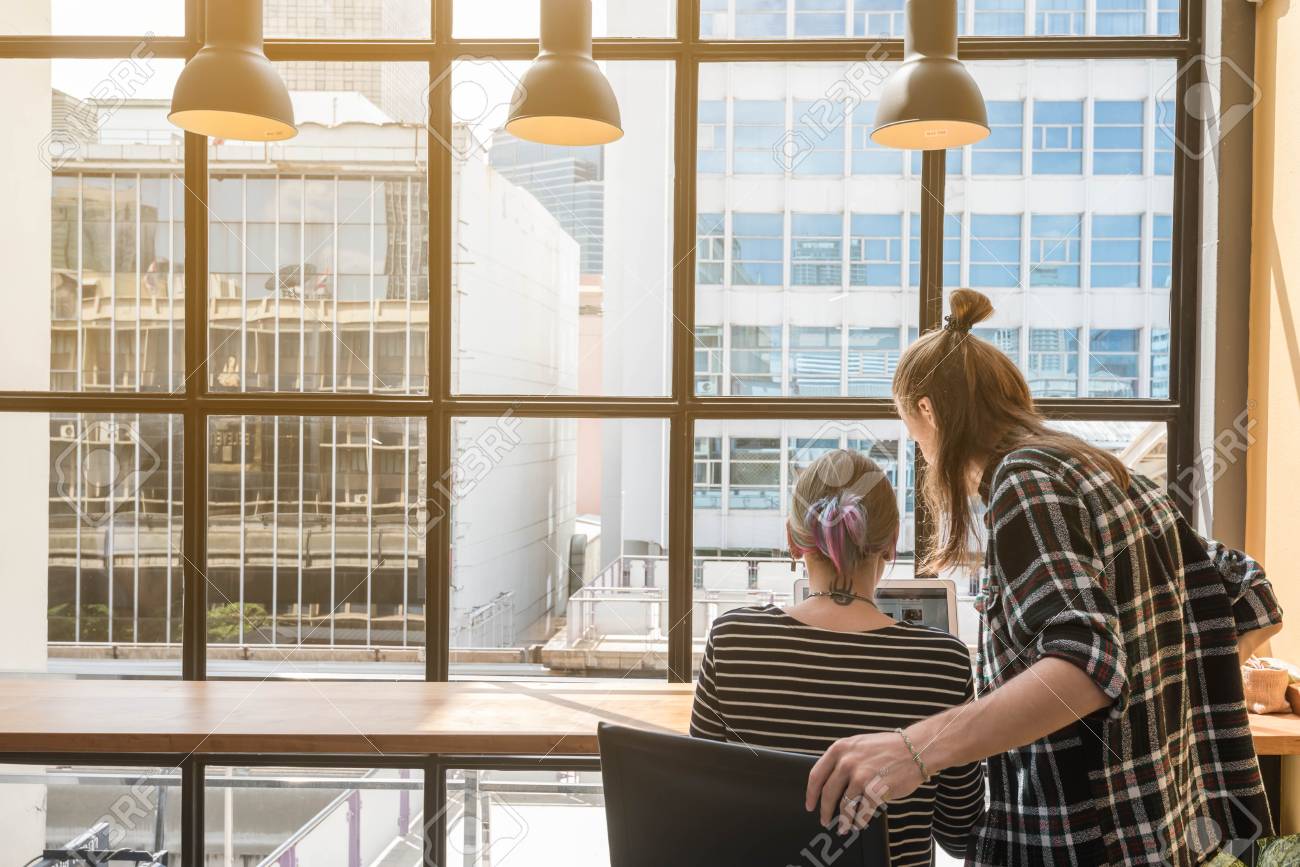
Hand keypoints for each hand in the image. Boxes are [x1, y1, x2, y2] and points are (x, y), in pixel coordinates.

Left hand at [805, 731, 925, 833]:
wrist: (915, 749)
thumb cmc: (888, 747)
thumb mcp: (858, 745)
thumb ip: (843, 759)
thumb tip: (830, 782)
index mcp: (840, 749)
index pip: (816, 775)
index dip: (811, 794)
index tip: (810, 804)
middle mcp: (847, 762)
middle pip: (828, 793)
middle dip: (824, 811)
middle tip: (824, 820)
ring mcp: (861, 776)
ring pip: (845, 806)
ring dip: (843, 820)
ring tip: (844, 827)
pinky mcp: (875, 790)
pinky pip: (863, 812)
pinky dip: (860, 821)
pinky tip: (859, 824)